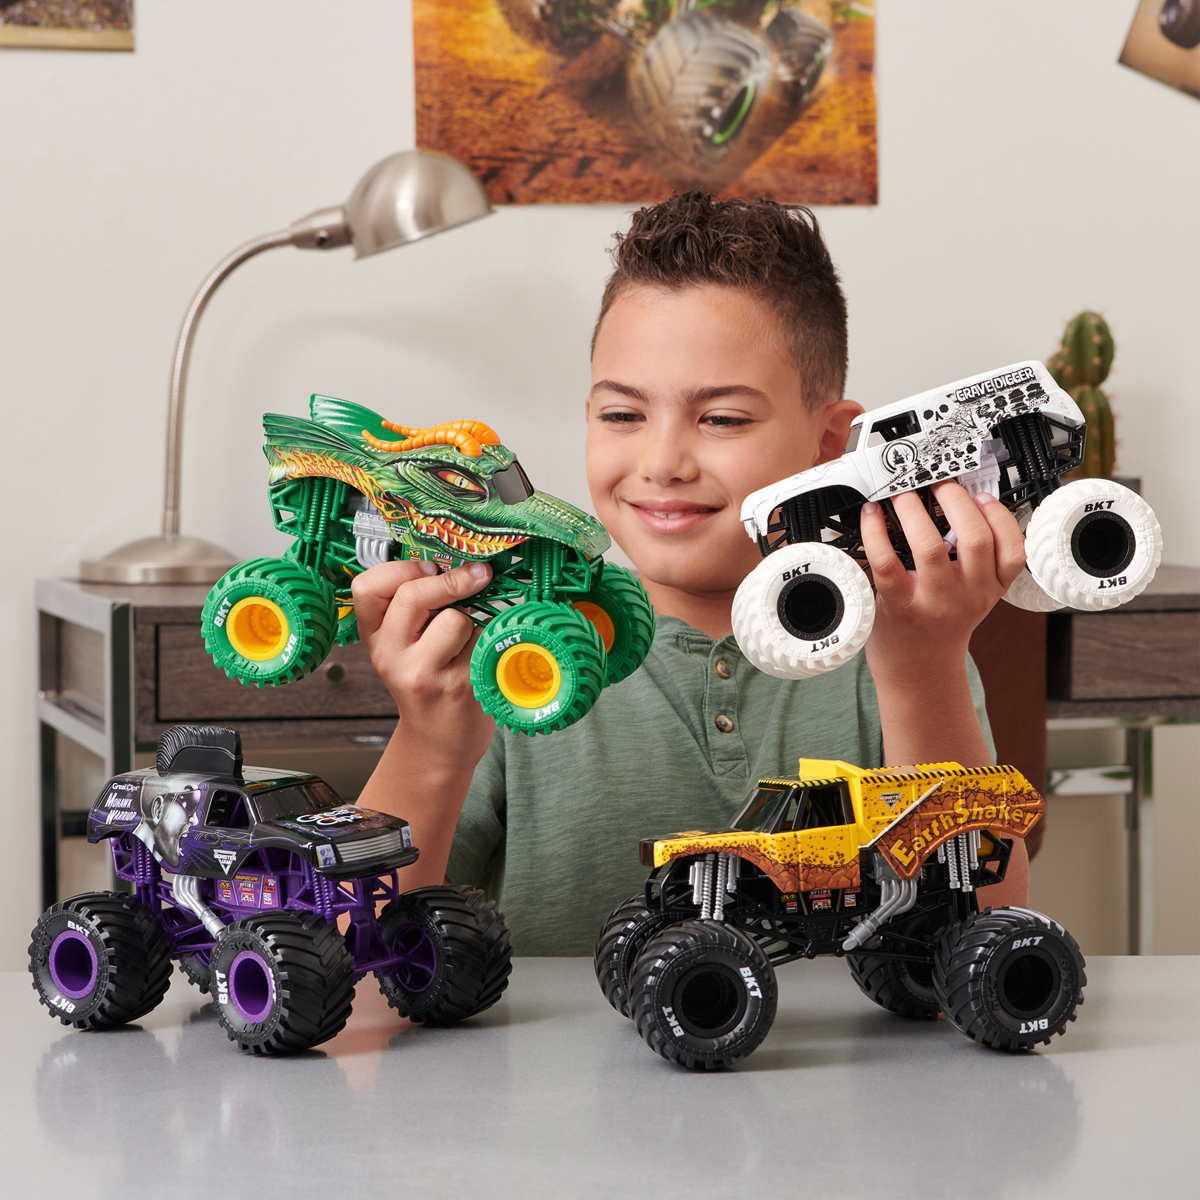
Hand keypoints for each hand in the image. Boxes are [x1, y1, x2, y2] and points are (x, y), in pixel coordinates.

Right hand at [351, 559, 496, 766]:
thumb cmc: (431, 681)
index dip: (402, 568)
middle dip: (450, 580)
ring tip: (469, 638)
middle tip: (476, 576)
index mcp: (374, 637)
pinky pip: (482, 642)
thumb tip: (455, 558)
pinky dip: (489, 641)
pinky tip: (480, 656)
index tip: (430, 568)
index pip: (367, 586)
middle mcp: (390, 656)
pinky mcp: (457, 687)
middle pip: (411, 596)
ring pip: (454, 619)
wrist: (441, 740)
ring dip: (473, 618)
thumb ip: (416, 603)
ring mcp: (422, 675)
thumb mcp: (407, 642)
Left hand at [861, 482, 1024, 686]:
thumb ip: (975, 561)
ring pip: (929, 546)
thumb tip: (960, 504)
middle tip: (937, 483)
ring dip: (913, 510)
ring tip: (903, 494)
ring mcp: (933, 601)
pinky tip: (872, 516)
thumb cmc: (940, 626)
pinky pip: (886, 562)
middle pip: (974, 538)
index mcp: (991, 589)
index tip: (981, 495)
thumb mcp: (974, 596)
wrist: (919, 672)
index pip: (1013, 548)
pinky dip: (876, 532)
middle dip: (955, 500)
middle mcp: (967, 595)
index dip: (999, 515)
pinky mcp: (898, 606)